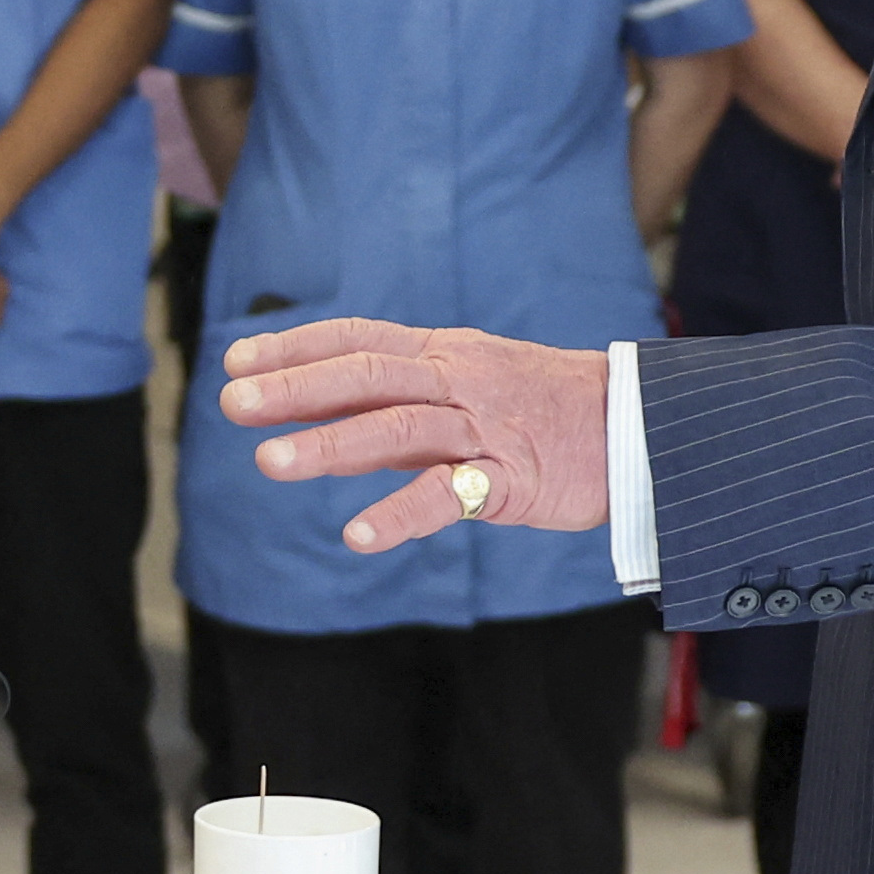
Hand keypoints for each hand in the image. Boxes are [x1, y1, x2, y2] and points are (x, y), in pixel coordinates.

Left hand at [215, 319, 613, 553]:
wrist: (641, 427)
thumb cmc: (541, 408)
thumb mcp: (466, 385)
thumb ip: (392, 398)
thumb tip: (306, 405)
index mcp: (443, 352)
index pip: (357, 338)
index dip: (295, 345)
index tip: (234, 358)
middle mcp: (458, 381)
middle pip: (366, 375)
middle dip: (295, 386)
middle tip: (232, 401)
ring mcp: (484, 428)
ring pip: (399, 427)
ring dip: (331, 444)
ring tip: (270, 461)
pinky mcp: (511, 478)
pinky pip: (450, 496)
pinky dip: (401, 514)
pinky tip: (357, 535)